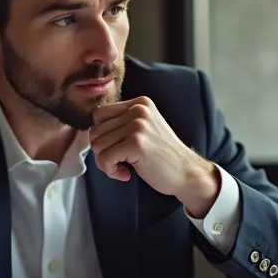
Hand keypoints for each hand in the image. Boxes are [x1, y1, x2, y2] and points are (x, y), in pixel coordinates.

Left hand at [90, 96, 220, 215]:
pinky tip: (126, 174)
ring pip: (97, 145)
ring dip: (106, 163)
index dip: (102, 136)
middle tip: (120, 163)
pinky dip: (110, 171)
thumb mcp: (144, 130)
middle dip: (103, 152)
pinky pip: (105, 159)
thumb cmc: (162, 157)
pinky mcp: (136, 144)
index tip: (117, 149)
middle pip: (95, 130)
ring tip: (124, 168)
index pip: (99, 114)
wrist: (187, 173)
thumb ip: (121, 125)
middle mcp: (138, 110)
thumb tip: (90, 133)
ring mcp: (138, 126)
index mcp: (139, 103)